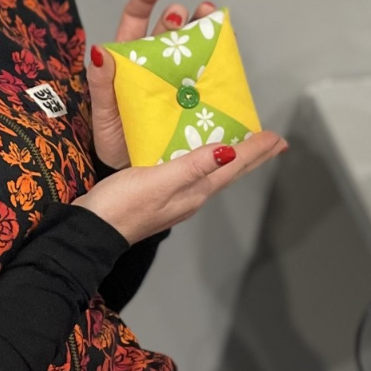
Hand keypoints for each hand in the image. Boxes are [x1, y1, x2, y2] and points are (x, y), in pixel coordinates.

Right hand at [74, 128, 287, 242]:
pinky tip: (201, 156)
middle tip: (274, 142)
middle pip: (230, 172)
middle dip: (253, 155)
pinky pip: (195, 173)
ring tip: (246, 145)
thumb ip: (193, 166)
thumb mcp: (158, 181)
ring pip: (215, 173)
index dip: (256, 150)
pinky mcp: (159, 195)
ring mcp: (176, 198)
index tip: (279, 137)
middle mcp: (192, 196)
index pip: (234, 166)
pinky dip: (207, 160)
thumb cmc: (122, 206)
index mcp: (196, 191)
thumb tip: (230, 152)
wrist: (91, 232)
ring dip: (233, 158)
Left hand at [86, 0, 218, 170]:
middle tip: (191, 12)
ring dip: (203, 30)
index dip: (144, 2)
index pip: (134, 22)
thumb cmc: (113, 139)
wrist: (134, 171)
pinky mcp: (194, 98)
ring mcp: (176, 80)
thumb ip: (101, 85)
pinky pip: (208, 76)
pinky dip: (220, 62)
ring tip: (212, 19)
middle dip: (181, 15)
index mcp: (129, 62)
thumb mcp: (103, 113)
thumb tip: (99, 52)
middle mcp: (154, 65)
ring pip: (192, 47)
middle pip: (168, 30)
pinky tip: (228, 55)